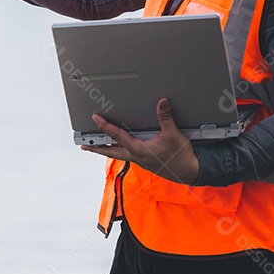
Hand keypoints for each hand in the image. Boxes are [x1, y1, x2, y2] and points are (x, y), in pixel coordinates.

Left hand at [81, 98, 199, 184]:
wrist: (190, 171)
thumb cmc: (181, 156)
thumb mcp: (173, 134)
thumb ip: (166, 117)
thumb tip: (162, 102)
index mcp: (139, 150)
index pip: (117, 136)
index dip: (105, 126)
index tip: (95, 118)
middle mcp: (136, 156)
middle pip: (111, 151)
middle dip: (97, 147)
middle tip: (84, 145)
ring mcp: (140, 160)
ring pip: (118, 154)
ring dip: (107, 149)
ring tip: (96, 145)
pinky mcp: (145, 161)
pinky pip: (127, 155)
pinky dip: (119, 150)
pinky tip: (119, 147)